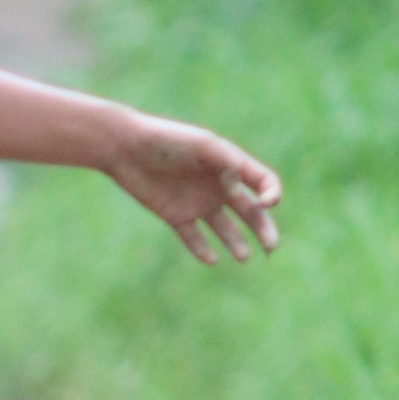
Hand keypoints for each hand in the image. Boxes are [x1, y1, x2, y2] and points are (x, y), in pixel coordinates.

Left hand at [106, 111, 281, 266]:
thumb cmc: (167, 140)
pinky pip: (194, 238)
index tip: (267, 202)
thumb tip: (249, 183)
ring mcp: (198, 202)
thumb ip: (228, 160)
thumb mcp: (202, 144)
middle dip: (263, 229)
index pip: (263, 182)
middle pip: (250, 212)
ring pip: (225, 230)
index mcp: (230, 165)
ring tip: (243, 257)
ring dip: (237, 243)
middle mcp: (218, 186)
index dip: (272, 193)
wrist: (126, 147)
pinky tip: (211, 259)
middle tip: (271, 247)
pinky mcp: (176, 215)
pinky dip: (203, 250)